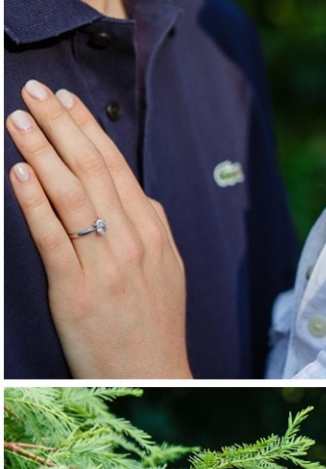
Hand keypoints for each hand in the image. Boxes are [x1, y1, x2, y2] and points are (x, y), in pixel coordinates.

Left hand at [7, 79, 188, 375]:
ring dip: (41, 150)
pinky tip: (18, 173)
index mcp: (150, 229)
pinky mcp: (77, 292)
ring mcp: (105, 265)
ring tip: (16, 120)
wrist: (153, 378)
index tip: (63, 98)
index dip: (86, 127)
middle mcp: (131, 240)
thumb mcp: (165, 269)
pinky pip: (52, 237)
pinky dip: (34, 200)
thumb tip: (131, 194)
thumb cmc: (152, 327)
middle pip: (92, 168)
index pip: (114, 165)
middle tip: (32, 91)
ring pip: (71, 193)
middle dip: (59, 124)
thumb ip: (147, 228)